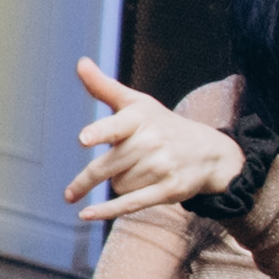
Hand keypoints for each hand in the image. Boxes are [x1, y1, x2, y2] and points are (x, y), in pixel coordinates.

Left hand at [64, 58, 246, 223]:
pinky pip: (131, 203)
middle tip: (70, 192)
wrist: (208, 152)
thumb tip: (80, 63)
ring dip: (117, 184)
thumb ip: (104, 87)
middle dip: (89, 179)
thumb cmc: (161, 124)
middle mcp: (151, 141)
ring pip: (118, 185)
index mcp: (139, 118)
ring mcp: (161, 166)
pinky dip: (109, 211)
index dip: (100, 132)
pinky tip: (87, 215)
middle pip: (107, 166)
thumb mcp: (136, 103)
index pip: (116, 125)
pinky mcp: (168, 189)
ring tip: (136, 173)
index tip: (84, 139)